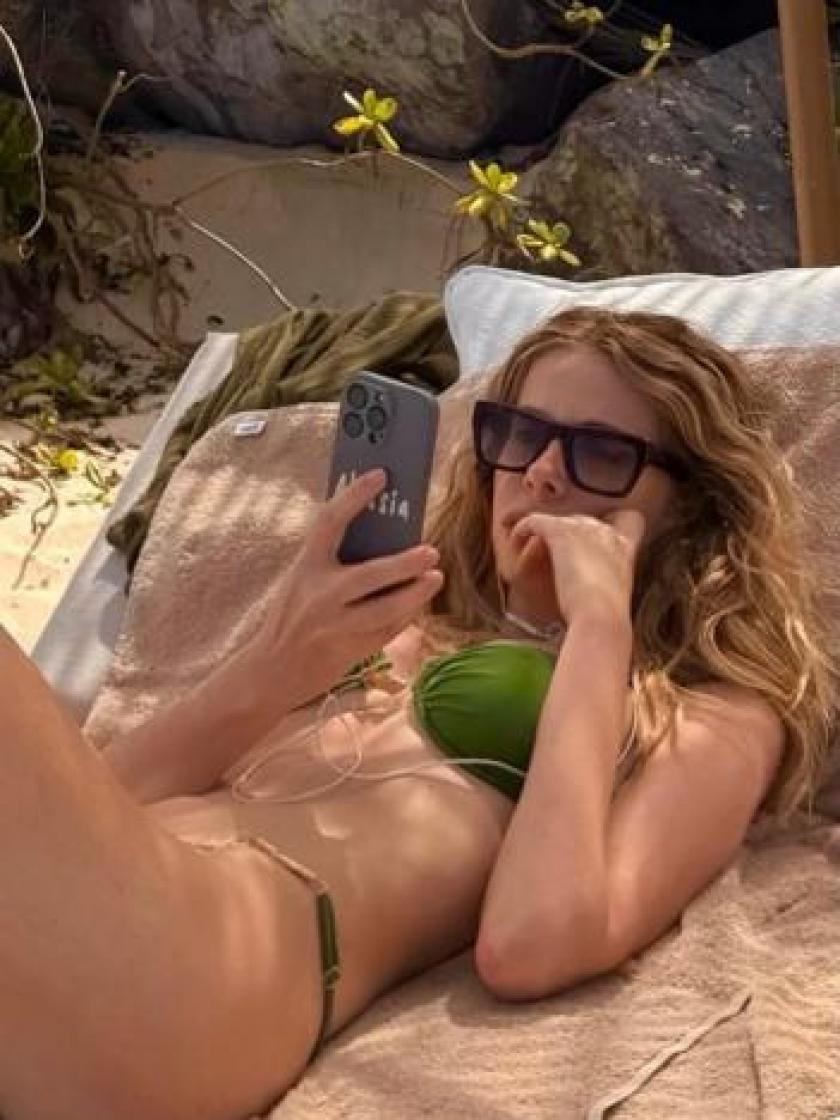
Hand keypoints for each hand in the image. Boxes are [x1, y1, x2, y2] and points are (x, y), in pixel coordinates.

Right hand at [234, 469, 443, 711]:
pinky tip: (417, 603)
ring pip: (384, 610)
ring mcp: (334, 626)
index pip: (329, 521)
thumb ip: (332, 561)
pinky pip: (386, 631)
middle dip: (404, 563)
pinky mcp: (347, 651)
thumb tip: (384, 538)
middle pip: (369, 574)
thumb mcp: (302, 580)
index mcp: (305, 567)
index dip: (354, 495)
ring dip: (415, 594)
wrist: (269, 671)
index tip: (380, 475)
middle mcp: (319, 595)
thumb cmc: (291, 616)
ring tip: (436, 577)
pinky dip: (405, 616)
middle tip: (431, 551)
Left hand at [510, 509, 644, 624]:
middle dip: (568, 534)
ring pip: (559, 520)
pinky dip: (524, 527)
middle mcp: (606, 532)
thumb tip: (593, 583)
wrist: (601, 615)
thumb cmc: (607, 615)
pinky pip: (536, 521)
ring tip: (530, 545)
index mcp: (624, 547)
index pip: (624, 521)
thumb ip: (608, 578)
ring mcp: (584, 529)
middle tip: (554, 553)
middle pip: (583, 522)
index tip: (588, 544)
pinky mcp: (561, 532)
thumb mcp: (616, 592)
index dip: (602, 530)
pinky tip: (517, 537)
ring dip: (546, 531)